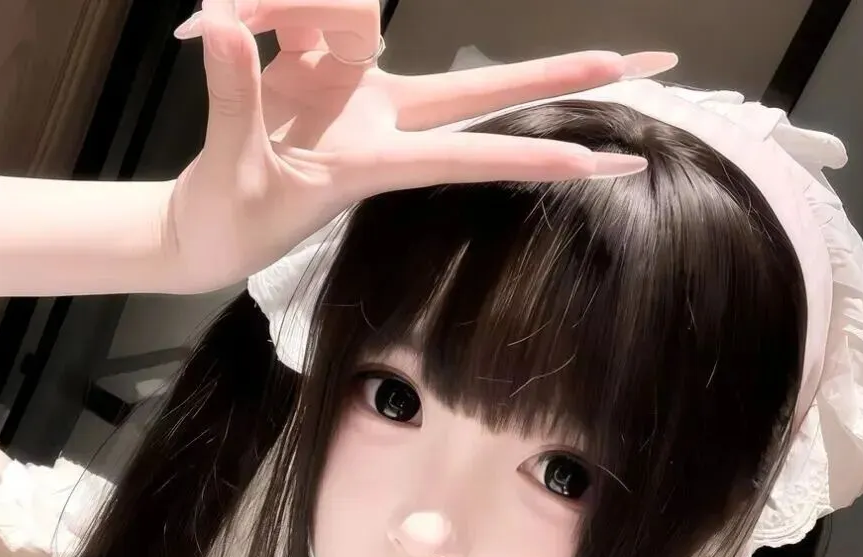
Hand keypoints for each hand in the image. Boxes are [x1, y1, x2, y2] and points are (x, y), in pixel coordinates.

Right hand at [163, 0, 676, 290]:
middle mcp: (384, 121)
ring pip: (368, 15)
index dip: (526, 157)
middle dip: (567, 74)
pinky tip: (223, 13)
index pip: (462, 155)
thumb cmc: (225, 222)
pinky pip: (317, 14)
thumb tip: (226, 22)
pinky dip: (269, 4)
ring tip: (252, 17)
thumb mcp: (229, 174)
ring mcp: (360, 94)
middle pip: (487, 88)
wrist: (209, 228)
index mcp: (372, 163)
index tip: (596, 163)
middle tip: (653, 63)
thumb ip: (234, 99)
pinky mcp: (324, 72)